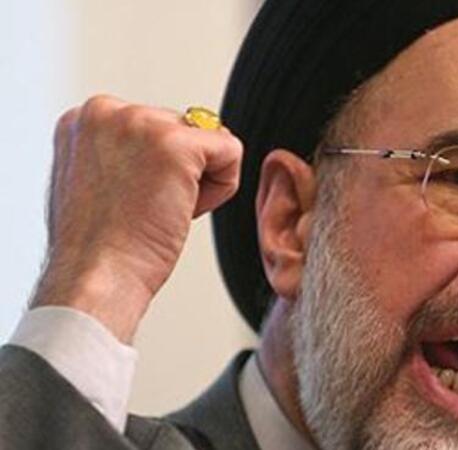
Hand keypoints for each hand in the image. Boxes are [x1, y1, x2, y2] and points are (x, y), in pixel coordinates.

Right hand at [31, 95, 242, 342]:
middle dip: (178, 175)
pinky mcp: (177, 143)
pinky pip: (231, 151)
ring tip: (157, 210)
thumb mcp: (100, 180)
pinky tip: (182, 210)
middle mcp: (108, 110)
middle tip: (144, 209)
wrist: (98, 277)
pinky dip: (221, 189)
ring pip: (209, 142)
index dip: (155, 172)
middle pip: (184, 130)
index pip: (156, 127)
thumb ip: (128, 152)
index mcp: (86, 117)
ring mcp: (141, 122)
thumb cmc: (100, 246)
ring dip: (198, 184)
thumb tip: (177, 145)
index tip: (126, 201)